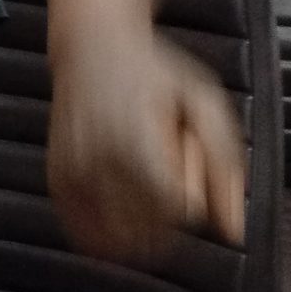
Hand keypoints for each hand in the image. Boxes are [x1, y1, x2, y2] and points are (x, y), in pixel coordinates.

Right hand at [47, 21, 245, 265]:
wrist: (92, 48)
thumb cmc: (156, 77)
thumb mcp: (203, 102)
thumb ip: (225, 166)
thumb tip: (232, 234)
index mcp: (136, 138)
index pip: (177, 209)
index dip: (193, 198)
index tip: (187, 167)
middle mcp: (98, 159)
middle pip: (154, 230)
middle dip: (171, 214)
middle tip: (167, 171)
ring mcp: (73, 173)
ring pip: (123, 242)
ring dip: (144, 229)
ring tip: (143, 186)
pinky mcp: (58, 183)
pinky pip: (91, 240)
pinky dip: (113, 237)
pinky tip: (124, 208)